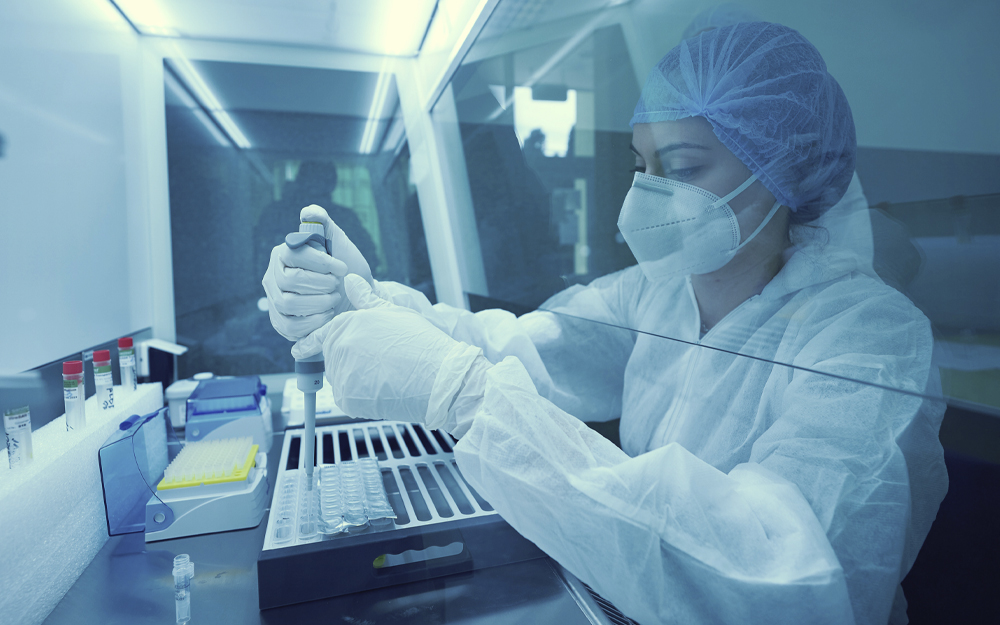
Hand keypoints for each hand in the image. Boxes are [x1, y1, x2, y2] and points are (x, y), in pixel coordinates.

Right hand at [261, 204, 373, 340]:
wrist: (354, 297)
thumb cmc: (345, 268)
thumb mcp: (339, 243)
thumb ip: (324, 224)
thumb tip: (310, 211)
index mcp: (285, 253)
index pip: (294, 255)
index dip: (321, 263)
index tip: (342, 268)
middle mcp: (273, 276)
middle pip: (290, 281)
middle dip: (322, 284)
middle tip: (337, 285)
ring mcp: (275, 300)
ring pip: (288, 304)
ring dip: (318, 303)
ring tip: (333, 298)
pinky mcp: (281, 322)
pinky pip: (289, 326)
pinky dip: (313, 322)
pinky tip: (327, 315)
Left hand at [294, 275, 484, 427]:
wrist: (437, 377)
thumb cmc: (420, 342)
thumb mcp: (393, 312)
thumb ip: (366, 298)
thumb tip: (351, 280)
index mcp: (347, 324)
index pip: (321, 333)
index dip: (312, 341)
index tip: (299, 349)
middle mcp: (339, 348)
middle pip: (332, 356)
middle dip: (347, 358)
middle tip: (376, 361)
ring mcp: (342, 374)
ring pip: (340, 377)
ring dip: (354, 376)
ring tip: (384, 373)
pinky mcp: (348, 399)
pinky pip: (347, 396)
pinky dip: (360, 395)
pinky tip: (382, 387)